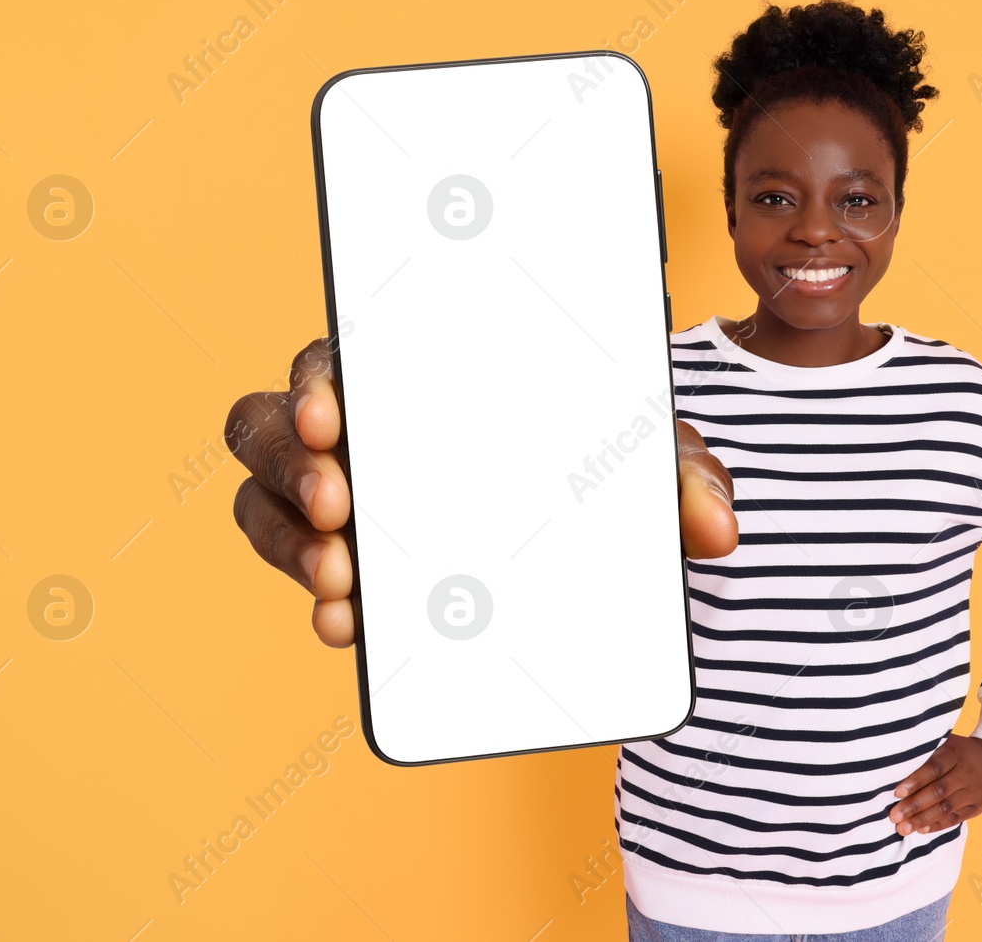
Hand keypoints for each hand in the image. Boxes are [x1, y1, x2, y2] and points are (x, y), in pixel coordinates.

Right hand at [227, 339, 739, 647]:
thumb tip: (718, 529)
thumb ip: (680, 473)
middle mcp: (359, 423)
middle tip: (338, 507)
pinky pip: (299, 568)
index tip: (335, 415)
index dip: (319, 377)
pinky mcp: (343, 558)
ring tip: (343, 584)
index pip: (339, 353)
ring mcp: (339, 492)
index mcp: (414, 368)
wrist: (596, 532)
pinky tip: (349, 628)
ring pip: (263, 499)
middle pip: (271, 422)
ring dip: (288, 540)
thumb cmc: (596, 456)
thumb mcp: (645, 453)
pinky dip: (318, 597)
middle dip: (290, 462)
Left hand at [888, 733, 981, 835]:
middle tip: (893, 817)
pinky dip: (938, 825)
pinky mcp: (978, 806)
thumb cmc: (963, 750)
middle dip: (914, 806)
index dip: (915, 781)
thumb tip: (895, 764)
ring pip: (945, 808)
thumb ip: (928, 752)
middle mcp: (966, 773)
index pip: (933, 768)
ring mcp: (973, 791)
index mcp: (955, 753)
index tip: (897, 793)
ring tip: (903, 828)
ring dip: (922, 820)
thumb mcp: (950, 743)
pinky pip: (956, 817)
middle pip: (938, 791)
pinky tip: (922, 830)